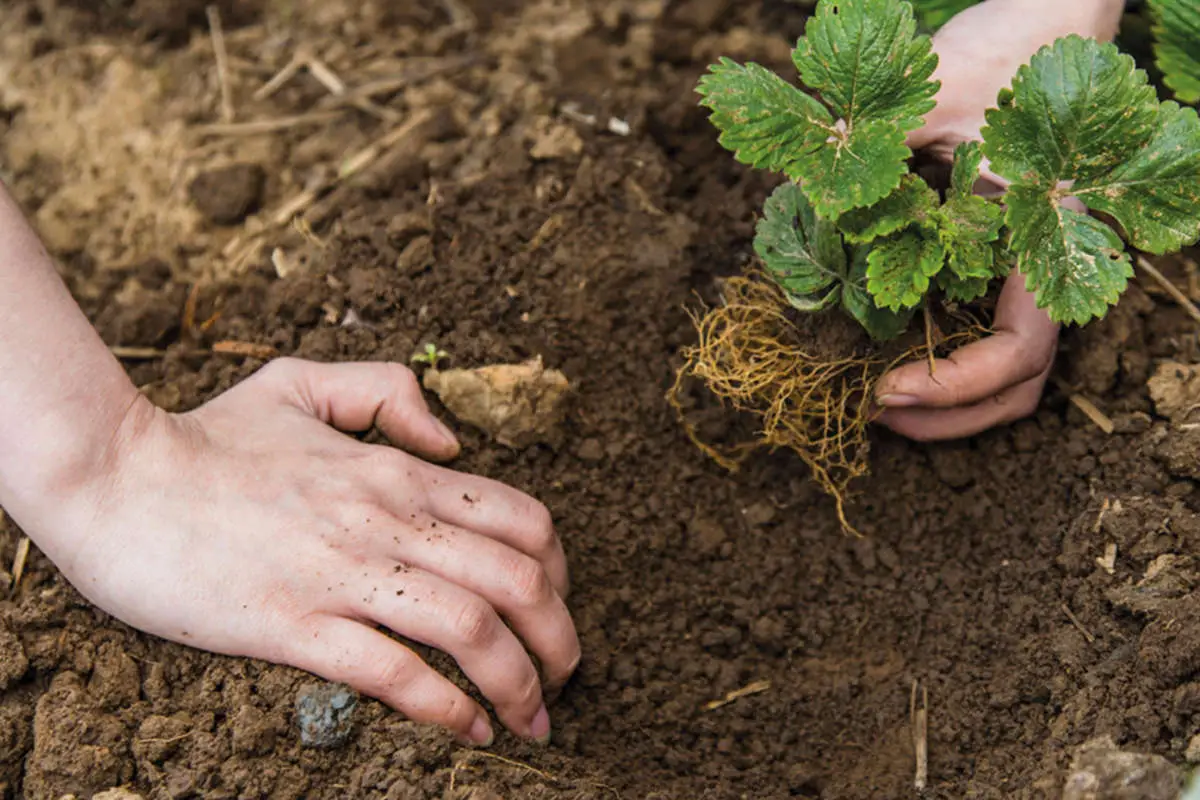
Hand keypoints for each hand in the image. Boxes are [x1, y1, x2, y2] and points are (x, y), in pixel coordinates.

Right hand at [31, 358, 577, 745]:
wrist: (115, 478)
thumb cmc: (207, 436)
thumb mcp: (303, 384)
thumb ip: (387, 394)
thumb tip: (451, 441)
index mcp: (396, 472)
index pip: (521, 519)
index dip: (559, 570)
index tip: (556, 606)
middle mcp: (387, 521)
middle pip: (518, 581)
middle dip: (561, 638)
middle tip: (566, 677)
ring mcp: (344, 574)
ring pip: (471, 630)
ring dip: (519, 684)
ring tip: (534, 720)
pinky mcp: (294, 625)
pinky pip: (395, 673)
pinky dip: (446, 708)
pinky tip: (468, 731)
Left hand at [875, 0, 1122, 440]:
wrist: (1047, 16)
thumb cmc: (1000, 52)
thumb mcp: (930, 101)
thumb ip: (875, 157)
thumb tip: (806, 212)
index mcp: (1044, 243)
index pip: (1019, 349)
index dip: (955, 383)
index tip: (884, 389)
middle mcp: (1045, 268)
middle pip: (1017, 384)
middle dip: (948, 417)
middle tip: (871, 415)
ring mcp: (1026, 270)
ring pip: (1006, 370)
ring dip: (947, 403)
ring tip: (877, 404)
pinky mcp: (1001, 261)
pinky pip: (985, 333)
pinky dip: (943, 362)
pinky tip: (888, 357)